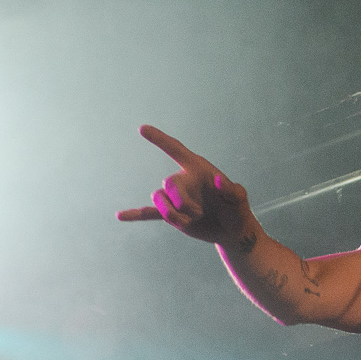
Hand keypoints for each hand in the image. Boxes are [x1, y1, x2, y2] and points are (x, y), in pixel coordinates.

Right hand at [117, 126, 254, 245]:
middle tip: (200, 213)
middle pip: (169, 183)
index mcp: (197, 169)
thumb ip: (232, 190)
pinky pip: (150, 214)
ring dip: (173, 215)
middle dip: (182, 201)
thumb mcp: (240, 200)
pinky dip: (136, 214)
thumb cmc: (237, 210)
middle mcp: (184, 180)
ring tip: (191, 221)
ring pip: (159, 201)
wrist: (232, 230)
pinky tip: (120, 216)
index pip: (175, 149)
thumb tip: (219, 180)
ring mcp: (176, 198)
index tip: (143, 129)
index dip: (160, 139)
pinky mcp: (173, 216)